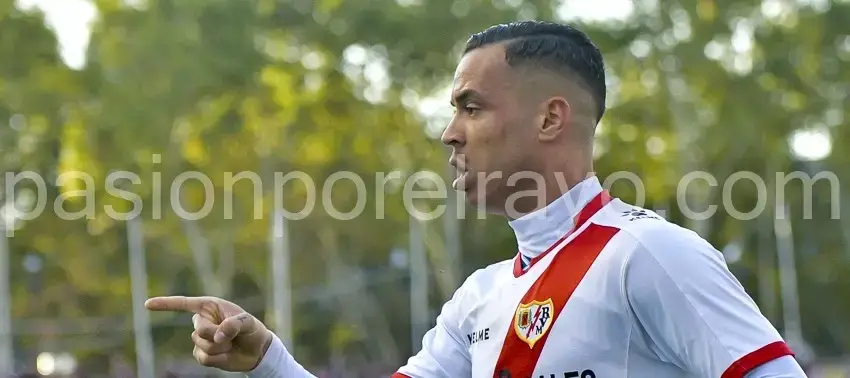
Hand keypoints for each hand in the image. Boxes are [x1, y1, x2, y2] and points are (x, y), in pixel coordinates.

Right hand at [145, 296, 272, 371]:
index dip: (165, 304)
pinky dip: (217, 358)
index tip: (147, 304)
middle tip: (231, 335)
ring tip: (231, 344)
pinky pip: (203, 358)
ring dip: (219, 347)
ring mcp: (201, 339)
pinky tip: (226, 354)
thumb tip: (218, 335)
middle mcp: (203, 321)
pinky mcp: (203, 354)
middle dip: (215, 334)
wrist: (257, 352)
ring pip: (201, 345)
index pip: (184, 304)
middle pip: (198, 330)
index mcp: (210, 307)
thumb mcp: (249, 323)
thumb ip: (234, 325)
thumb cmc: (252, 331)